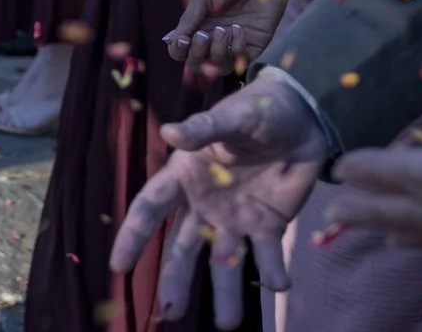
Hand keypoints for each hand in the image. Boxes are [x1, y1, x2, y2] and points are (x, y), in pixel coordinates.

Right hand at [110, 69, 331, 326]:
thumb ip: (204, 129)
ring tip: (228, 323)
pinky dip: (273, 272)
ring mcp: (236, 218)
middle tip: (170, 313)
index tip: (118, 267)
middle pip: (183, 248)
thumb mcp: (231, 116)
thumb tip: (171, 132)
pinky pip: (268, 255)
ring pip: (223, 262)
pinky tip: (279, 284)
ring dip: (226, 292)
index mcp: (184, 174)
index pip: (150, 208)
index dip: (133, 237)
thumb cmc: (257, 110)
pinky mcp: (269, 225)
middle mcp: (204, 203)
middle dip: (176, 280)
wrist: (302, 118)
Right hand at [168, 0, 296, 70]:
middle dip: (196, 55)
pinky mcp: (256, 43)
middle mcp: (215, 37)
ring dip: (217, 52)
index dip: (178, 50)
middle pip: (198, 63)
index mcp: (199, 24)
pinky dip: (237, 49)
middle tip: (202, 36)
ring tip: (222, 30)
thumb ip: (189, 19)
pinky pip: (242, 61)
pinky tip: (238, 29)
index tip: (183, 39)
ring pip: (220, 67)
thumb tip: (168, 40)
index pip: (182, 49)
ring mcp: (235, 42)